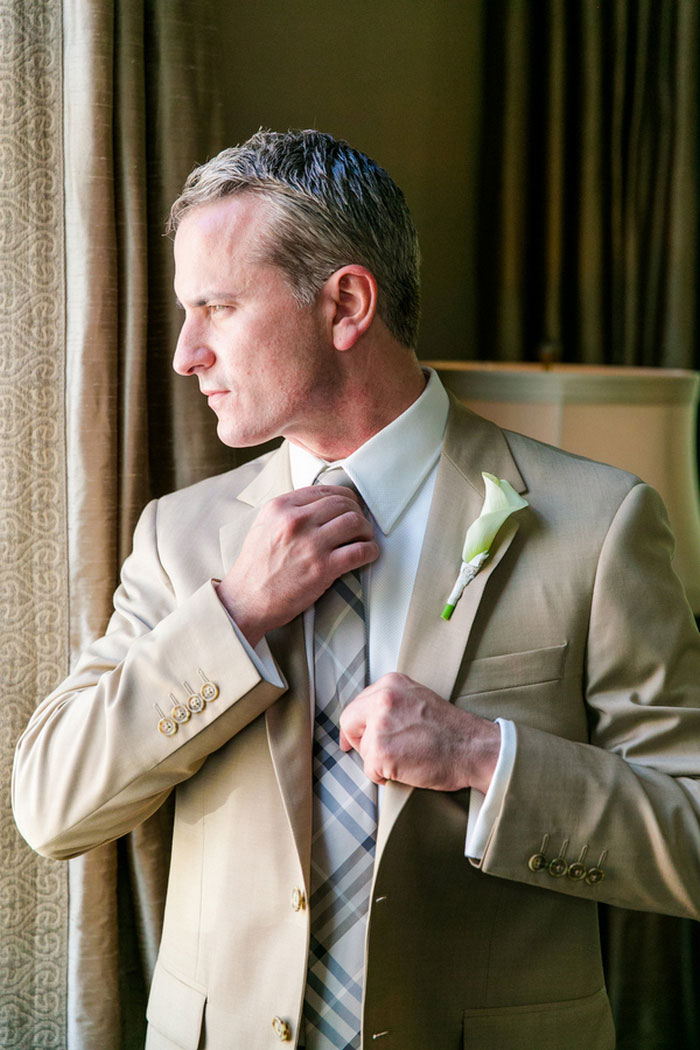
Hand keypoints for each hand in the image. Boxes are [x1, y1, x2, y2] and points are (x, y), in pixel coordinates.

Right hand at [217, 485, 378, 645]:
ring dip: (366, 530)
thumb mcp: (265, 526)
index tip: (350, 506)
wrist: (246, 600)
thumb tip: (321, 505)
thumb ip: (289, 512)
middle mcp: (296, 521)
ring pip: (355, 522)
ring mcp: (310, 544)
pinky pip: (360, 551)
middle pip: (343, 503)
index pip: (324, 490)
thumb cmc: (256, 567)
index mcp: (280, 507)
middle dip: (357, 512)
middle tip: (359, 524)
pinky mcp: (323, 568)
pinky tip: (368, 554)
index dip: (344, 497)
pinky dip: (370, 551)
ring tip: (364, 538)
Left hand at [339, 673, 500, 793]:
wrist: (473, 748)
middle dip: (359, 741)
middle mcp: (382, 698)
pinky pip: (370, 770)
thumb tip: (366, 720)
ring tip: (406, 759)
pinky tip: (407, 768)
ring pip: (363, 749)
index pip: (358, 704)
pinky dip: (385, 776)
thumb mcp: (417, 699)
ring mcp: (380, 724)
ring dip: (378, 761)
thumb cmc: (450, 731)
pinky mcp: (380, 751)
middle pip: (349, 722)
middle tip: (376, 754)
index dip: (357, 725)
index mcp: (391, 683)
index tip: (355, 737)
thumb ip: (391, 703)